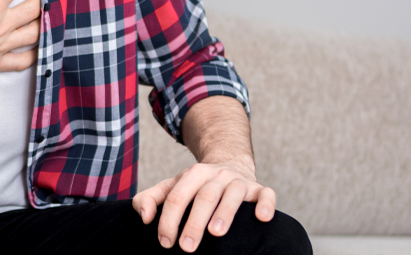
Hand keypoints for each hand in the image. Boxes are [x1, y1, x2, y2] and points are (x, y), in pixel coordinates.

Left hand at [132, 161, 275, 252]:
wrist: (230, 164)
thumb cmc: (196, 185)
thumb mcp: (173, 186)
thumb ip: (151, 199)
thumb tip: (144, 218)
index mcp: (193, 174)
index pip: (177, 196)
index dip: (169, 220)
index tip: (165, 243)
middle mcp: (217, 175)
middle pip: (204, 197)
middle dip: (194, 222)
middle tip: (187, 247)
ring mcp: (239, 181)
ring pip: (233, 194)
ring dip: (225, 213)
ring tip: (216, 233)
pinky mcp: (258, 188)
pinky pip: (266, 193)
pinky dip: (265, 204)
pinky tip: (262, 218)